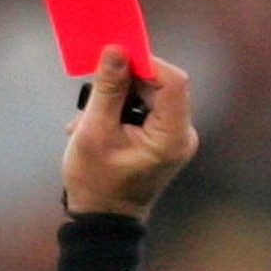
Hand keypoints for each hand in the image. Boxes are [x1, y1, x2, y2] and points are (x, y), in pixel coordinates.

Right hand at [61, 46, 196, 220]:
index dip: (145, 62)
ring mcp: (175, 137)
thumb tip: (116, 49)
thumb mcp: (94, 131)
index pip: (172, 80)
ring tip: (88, 117)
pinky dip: (122, 108)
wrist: (102, 220)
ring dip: (118, 96)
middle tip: (94, 91)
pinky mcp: (164, 138)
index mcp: (172, 137)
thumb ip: (108, 88)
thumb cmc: (96, 183)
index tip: (114, 58)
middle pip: (162, 83)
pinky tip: (98, 123)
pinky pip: (147, 108)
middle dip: (126, 80)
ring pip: (151, 93)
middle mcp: (182, 134)